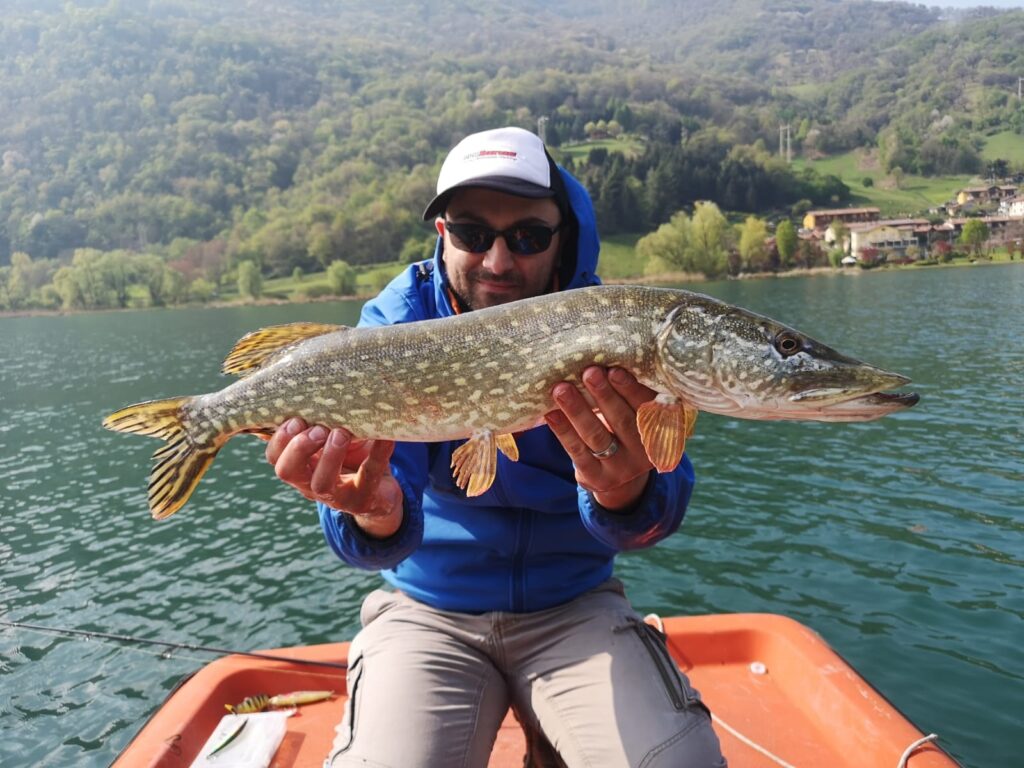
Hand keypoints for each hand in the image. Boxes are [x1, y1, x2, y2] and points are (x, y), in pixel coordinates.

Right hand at [265, 417, 403, 537]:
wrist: (381, 492)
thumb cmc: (350, 456)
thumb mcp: (331, 437)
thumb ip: (318, 419)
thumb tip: (306, 386)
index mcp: (299, 466)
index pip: (274, 457)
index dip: (280, 439)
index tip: (296, 419)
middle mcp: (310, 484)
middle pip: (286, 471)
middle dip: (298, 447)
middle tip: (318, 429)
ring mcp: (336, 496)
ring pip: (321, 484)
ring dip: (329, 456)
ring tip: (341, 434)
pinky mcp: (364, 498)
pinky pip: (369, 474)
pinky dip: (378, 453)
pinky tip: (384, 437)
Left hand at [544, 367, 655, 511]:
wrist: (620, 476)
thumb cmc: (625, 429)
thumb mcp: (637, 414)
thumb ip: (629, 393)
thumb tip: (604, 356)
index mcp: (660, 430)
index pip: (647, 408)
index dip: (631, 389)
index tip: (614, 369)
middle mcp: (643, 452)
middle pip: (622, 421)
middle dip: (604, 395)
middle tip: (588, 372)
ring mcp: (620, 468)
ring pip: (597, 436)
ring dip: (577, 410)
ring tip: (561, 389)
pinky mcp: (596, 477)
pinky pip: (577, 452)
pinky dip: (563, 431)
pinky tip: (551, 413)